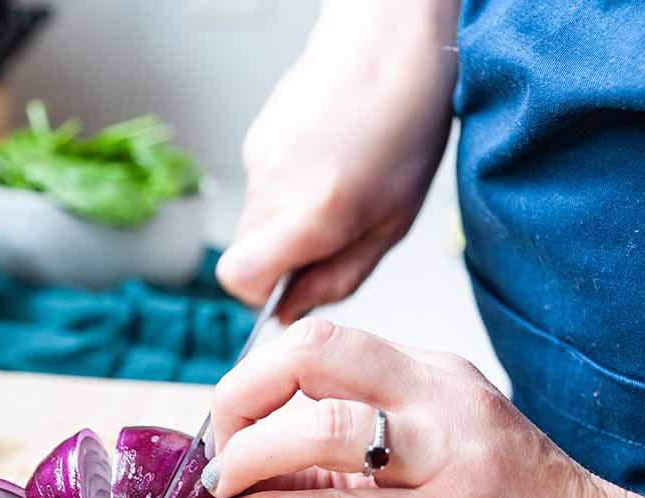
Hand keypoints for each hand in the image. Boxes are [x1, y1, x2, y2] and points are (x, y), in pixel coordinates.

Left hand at [204, 318, 644, 497]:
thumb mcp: (441, 453)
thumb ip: (359, 446)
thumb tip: (261, 450)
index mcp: (435, 376)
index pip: (322, 342)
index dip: (256, 376)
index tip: (229, 419)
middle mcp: (442, 402)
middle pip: (315, 354)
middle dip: (242, 392)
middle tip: (219, 441)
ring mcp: (453, 463)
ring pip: (322, 426)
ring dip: (250, 455)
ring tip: (224, 484)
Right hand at [218, 4, 457, 319]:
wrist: (387, 43)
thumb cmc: (405, 125)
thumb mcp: (393, 223)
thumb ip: (339, 276)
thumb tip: (293, 308)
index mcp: (314, 212)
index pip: (239, 279)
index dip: (261, 293)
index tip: (293, 286)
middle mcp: (274, 187)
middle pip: (245, 255)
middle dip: (281, 259)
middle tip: (330, 237)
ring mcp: (258, 161)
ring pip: (255, 222)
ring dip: (288, 222)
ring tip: (337, 189)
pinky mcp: (255, 141)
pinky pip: (262, 188)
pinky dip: (288, 189)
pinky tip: (327, 162)